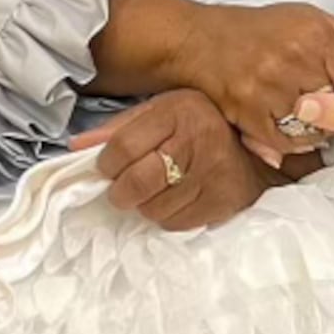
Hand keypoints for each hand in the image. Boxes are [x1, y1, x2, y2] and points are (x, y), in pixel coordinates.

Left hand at [69, 88, 317, 230]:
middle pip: (138, 182)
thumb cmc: (201, 126)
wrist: (258, 151)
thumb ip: (120, 128)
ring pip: (153, 208)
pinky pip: (175, 222)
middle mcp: (199, 141)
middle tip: (123, 189)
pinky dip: (167, 216)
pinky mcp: (222, 202)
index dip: (106, 163)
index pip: (124, 146)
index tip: (106, 168)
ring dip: (146, 204)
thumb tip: (76, 147)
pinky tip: (176, 199)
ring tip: (157, 190)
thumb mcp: (163, 111)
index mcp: (180, 111)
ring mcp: (213, 175)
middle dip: (121, 191)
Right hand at [175, 2, 333, 157]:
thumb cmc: (259, 28)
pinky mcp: (246, 109)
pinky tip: (289, 133)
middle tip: (331, 114)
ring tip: (309, 122)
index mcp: (313, 34)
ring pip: (309, 125)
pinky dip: (289, 144)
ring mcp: (268, 85)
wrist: (200, 40)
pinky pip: (281, 140)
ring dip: (313, 130)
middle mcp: (293, 58)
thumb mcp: (310, 18)